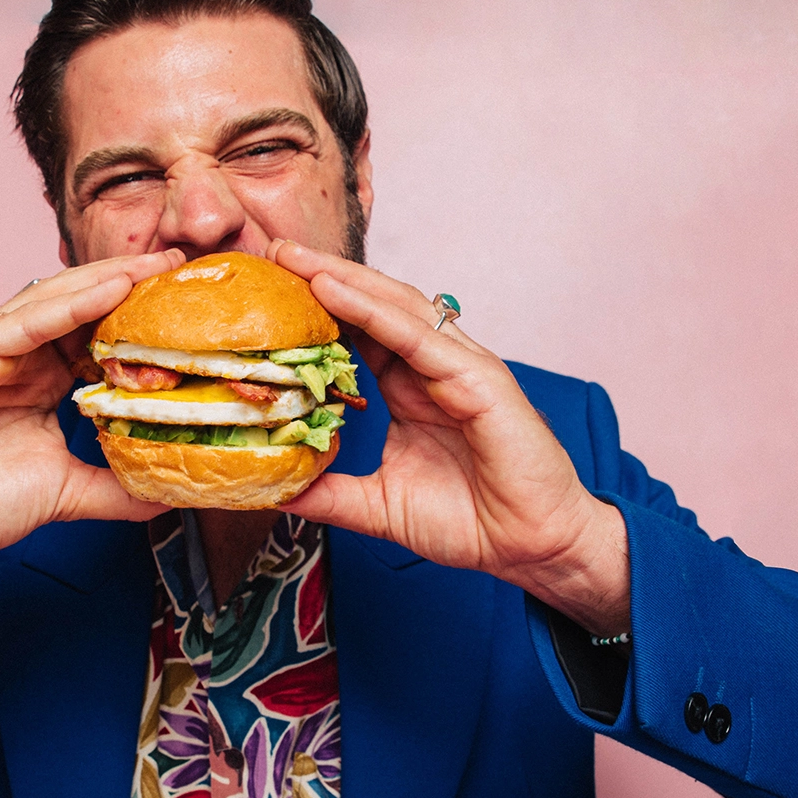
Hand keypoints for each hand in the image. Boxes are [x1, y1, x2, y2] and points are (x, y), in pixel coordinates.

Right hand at [0, 250, 183, 625]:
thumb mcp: (67, 493)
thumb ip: (115, 488)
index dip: (139, 320)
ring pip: (55, 303)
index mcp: (40, 380)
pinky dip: (66, 306)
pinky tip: (107, 290)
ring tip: (153, 266)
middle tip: (181, 265)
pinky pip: (22, 324)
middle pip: (81, 307)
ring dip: (106, 281)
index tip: (188, 311)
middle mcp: (17, 357)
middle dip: (132, 284)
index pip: (97, 336)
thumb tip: (168, 494)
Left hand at [267, 240, 630, 635]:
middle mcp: (433, 368)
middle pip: (373, 306)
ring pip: (394, 308)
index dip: (317, 310)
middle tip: (274, 250)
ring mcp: (459, 367)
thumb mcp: (378, 507)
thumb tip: (278, 493)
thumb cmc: (470, 520)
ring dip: (344, 279)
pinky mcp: (480, 379)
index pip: (358, 333)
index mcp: (411, 388)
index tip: (268, 297)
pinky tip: (334, 289)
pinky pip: (418, 338)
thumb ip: (331, 494)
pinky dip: (374, 311)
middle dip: (323, 276)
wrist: (530, 546)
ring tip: (296, 258)